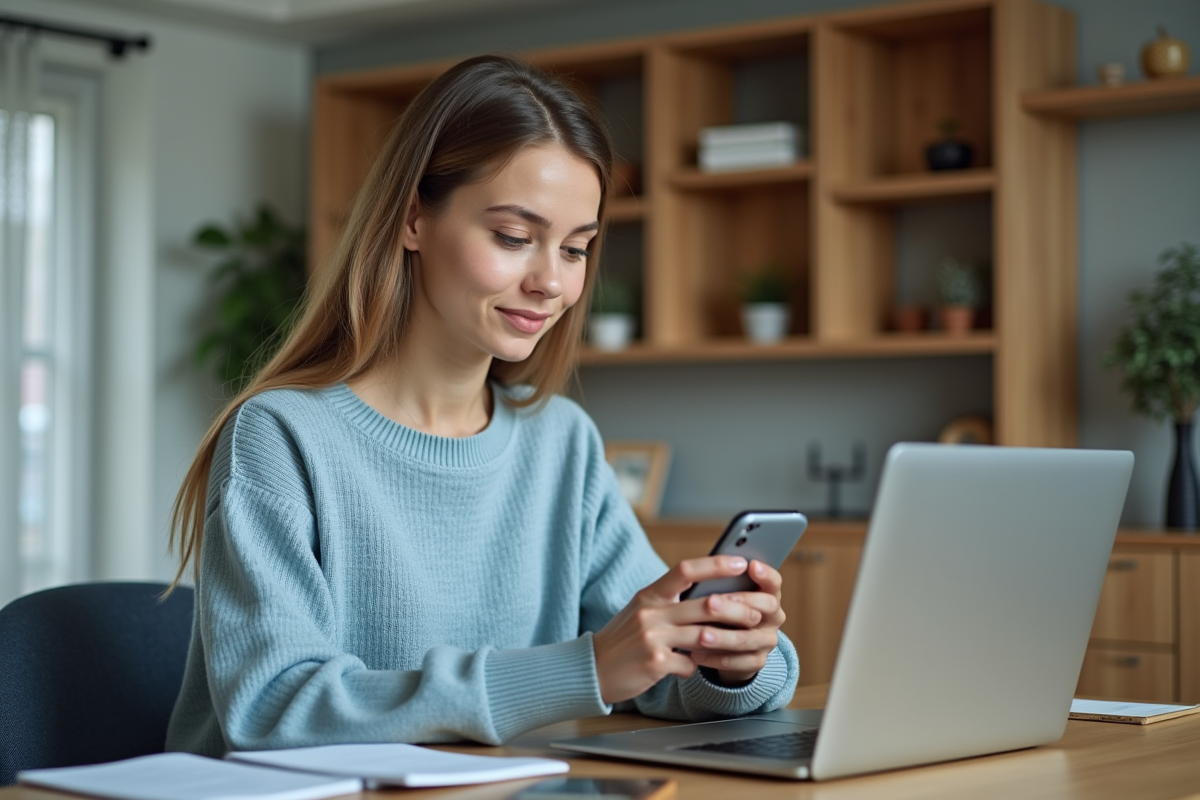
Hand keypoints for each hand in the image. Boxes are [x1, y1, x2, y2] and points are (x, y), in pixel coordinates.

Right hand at [591, 556, 783, 703]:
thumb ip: (670, 600)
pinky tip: (700, 667)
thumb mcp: (642, 610)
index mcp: (650, 594)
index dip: (715, 564)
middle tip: (757, 612)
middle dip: (737, 608)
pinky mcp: (654, 663)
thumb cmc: (623, 638)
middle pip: (705, 605)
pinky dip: (698, 666)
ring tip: (744, 641)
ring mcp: (652, 638)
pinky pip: (689, 665)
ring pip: (704, 636)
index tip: (741, 561)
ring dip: (728, 640)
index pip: (685, 570)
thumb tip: (710, 593)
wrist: (591, 668)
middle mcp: (650, 612)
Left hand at [689, 560, 785, 685]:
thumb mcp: (724, 594)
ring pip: (748, 638)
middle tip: (712, 602)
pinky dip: (716, 658)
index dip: (765, 574)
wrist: (727, 647)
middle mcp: (773, 617)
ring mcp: (767, 641)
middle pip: (766, 607)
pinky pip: (739, 662)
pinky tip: (696, 654)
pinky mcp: (757, 661)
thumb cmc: (722, 610)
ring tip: (701, 635)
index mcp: (768, 595)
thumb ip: (721, 584)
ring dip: (723, 637)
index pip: (774, 582)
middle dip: (739, 602)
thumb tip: (701, 570)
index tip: (751, 565)